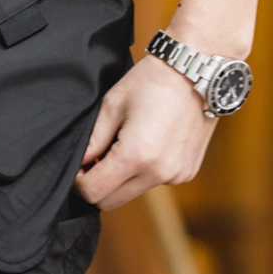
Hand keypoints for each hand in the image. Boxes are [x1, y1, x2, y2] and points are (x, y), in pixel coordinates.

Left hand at [73, 55, 217, 209]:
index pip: (94, 192)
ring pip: (133, 193)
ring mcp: (176, 176)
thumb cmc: (151, 82)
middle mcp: (159, 174)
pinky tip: (145, 145)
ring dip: (120, 179)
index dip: (78, 182)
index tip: (76, 166)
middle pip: (112, 201)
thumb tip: (78, 164)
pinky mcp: (187, 172)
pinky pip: (155, 183)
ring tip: (120, 146)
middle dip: (96, 185)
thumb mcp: (112, 105)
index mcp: (136, 156)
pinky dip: (142, 172)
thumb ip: (93, 141)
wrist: (196, 72)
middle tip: (92, 158)